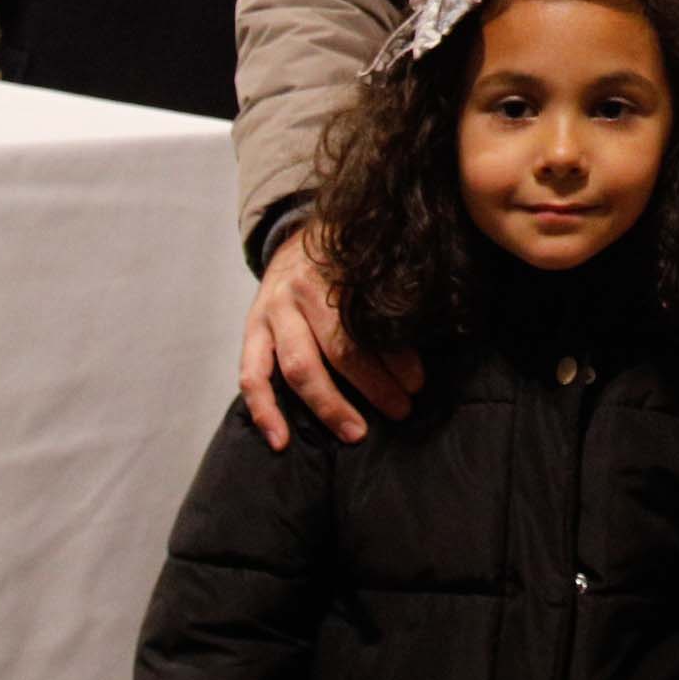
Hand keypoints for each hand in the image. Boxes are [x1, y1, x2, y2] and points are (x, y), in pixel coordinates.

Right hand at [240, 225, 421, 450]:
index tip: (418, 382)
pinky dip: (264, 411)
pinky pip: (252, 376)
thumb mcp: (365, 263)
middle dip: (373, 385)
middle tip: (401, 409)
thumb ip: (384, 295)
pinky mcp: (251, 331)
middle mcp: (301, 292)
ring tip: (356, 433)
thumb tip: (427, 336)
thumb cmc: (340, 259)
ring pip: (298, 367)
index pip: (368, 323)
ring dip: (329, 405)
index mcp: (336, 272)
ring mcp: (272, 312)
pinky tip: (280, 440)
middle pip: (338, 347)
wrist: (293, 238)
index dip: (396, 356)